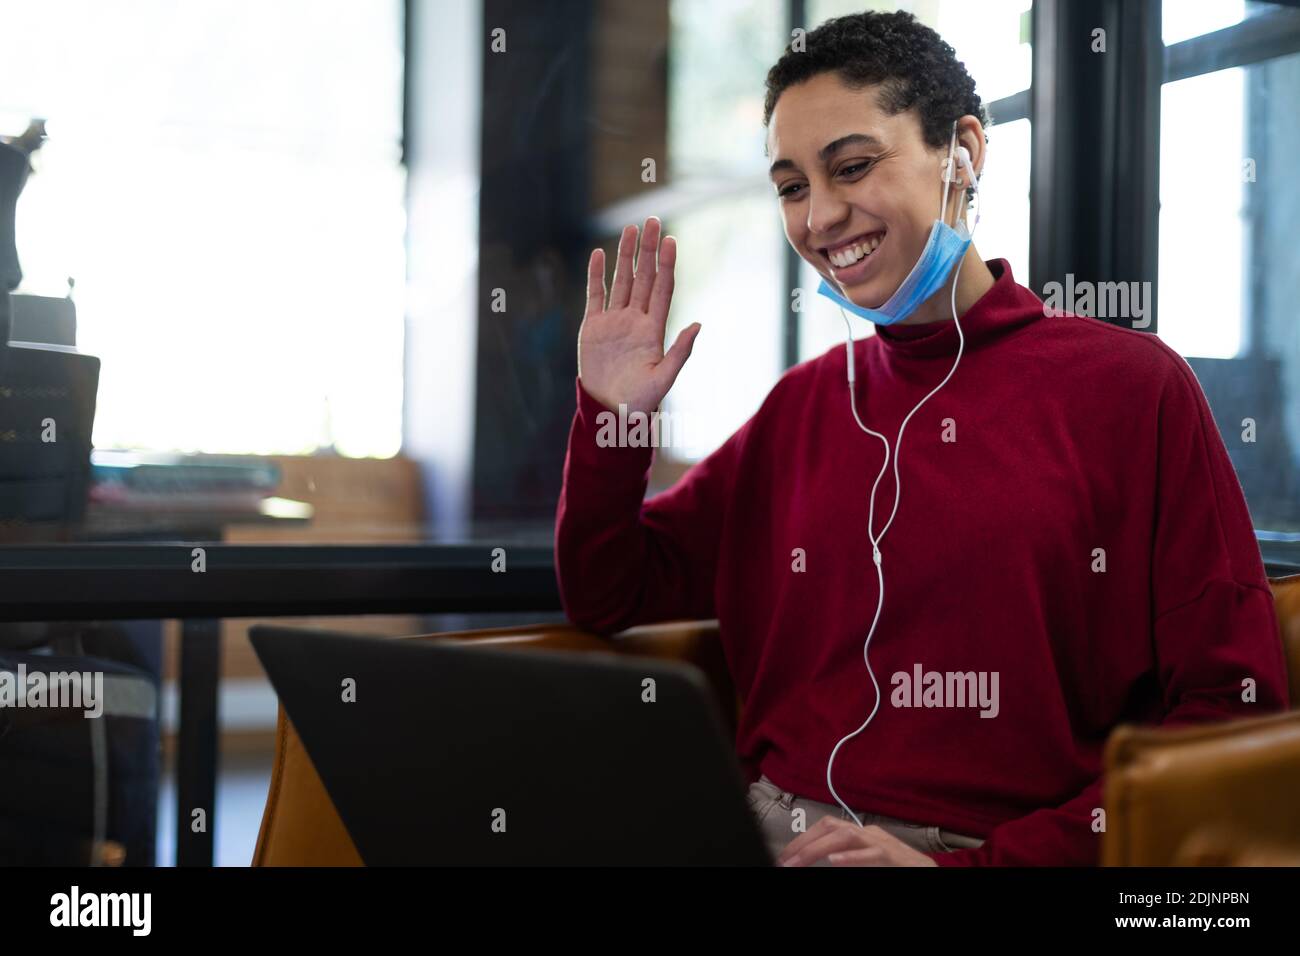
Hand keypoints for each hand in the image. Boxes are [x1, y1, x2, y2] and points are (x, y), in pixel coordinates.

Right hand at [578, 217, 700, 415]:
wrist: (610, 412)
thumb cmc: (641, 401)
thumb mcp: (664, 378)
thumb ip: (680, 352)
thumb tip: (697, 325)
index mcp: (654, 329)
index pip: (662, 288)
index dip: (666, 264)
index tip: (670, 240)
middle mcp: (635, 319)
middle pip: (643, 277)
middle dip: (647, 249)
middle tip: (652, 220)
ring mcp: (614, 321)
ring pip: (621, 280)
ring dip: (625, 255)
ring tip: (631, 228)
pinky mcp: (593, 327)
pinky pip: (596, 295)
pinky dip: (597, 274)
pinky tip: (600, 253)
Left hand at [776, 817, 939, 866]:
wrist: (934, 871)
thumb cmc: (899, 868)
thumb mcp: (868, 861)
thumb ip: (848, 858)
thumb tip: (823, 862)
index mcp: (862, 834)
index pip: (827, 827)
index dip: (803, 839)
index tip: (785, 855)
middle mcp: (869, 833)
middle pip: (831, 826)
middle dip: (804, 842)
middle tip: (784, 860)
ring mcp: (882, 843)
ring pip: (846, 836)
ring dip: (818, 848)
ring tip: (798, 861)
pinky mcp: (893, 857)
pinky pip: (872, 854)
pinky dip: (852, 857)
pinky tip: (834, 860)